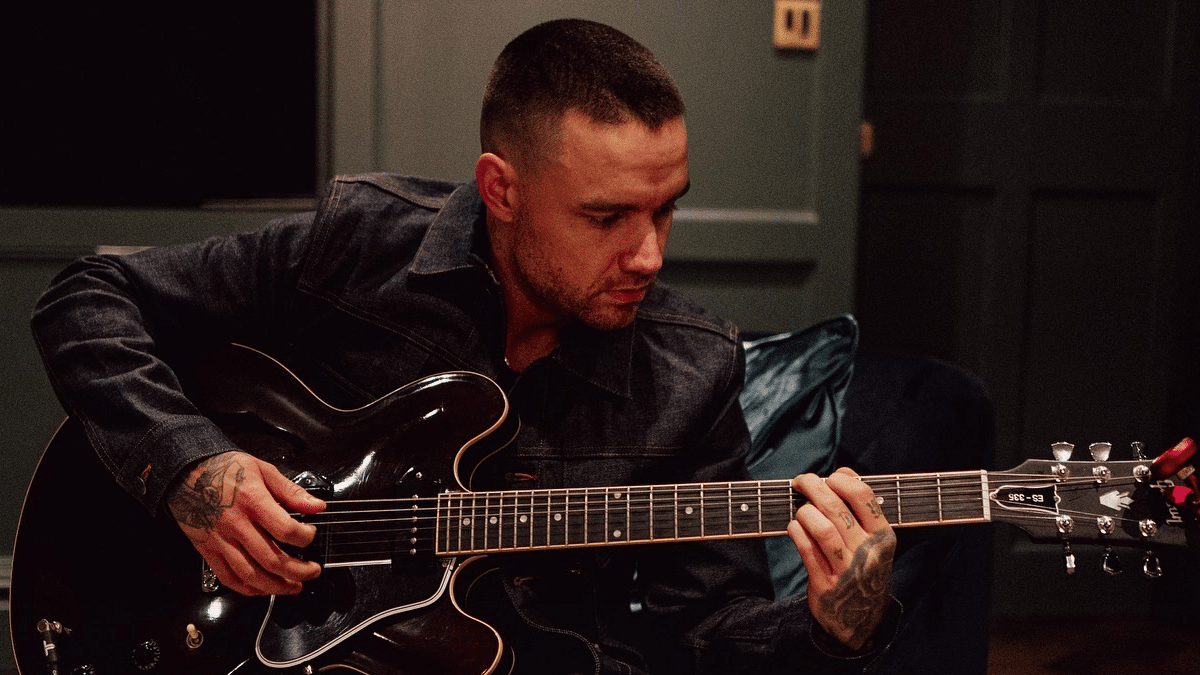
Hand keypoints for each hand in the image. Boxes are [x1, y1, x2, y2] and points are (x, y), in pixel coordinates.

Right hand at [166, 450, 326, 595]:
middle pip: (271, 559)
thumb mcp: (263, 469)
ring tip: (293, 586)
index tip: (311, 534)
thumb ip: (291, 491)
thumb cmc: (224, 469)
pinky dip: (248, 589)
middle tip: (312, 571)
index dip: (305, 537)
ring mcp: (220, 541)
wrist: (186, 472)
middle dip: (298, 571)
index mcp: (252, 501)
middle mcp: (236, 525)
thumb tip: (316, 506)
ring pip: (251, 575)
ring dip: (276, 586)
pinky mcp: (208, 550)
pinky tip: (263, 588)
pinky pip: (228, 577)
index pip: (285, 529)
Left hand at [788, 467, 895, 649]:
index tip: (828, 477)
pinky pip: (806, 550)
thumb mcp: (876, 545)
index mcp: (883, 537)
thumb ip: (861, 514)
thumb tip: (838, 475)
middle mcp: (867, 552)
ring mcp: (846, 570)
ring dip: (805, 512)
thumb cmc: (865, 571)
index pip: (864, 496)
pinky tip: (793, 527)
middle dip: (814, 488)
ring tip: (800, 511)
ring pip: (822, 529)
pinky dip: (796, 532)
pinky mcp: (825, 585)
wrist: (862, 621)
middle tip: (801, 482)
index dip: (842, 479)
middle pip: (836, 508)